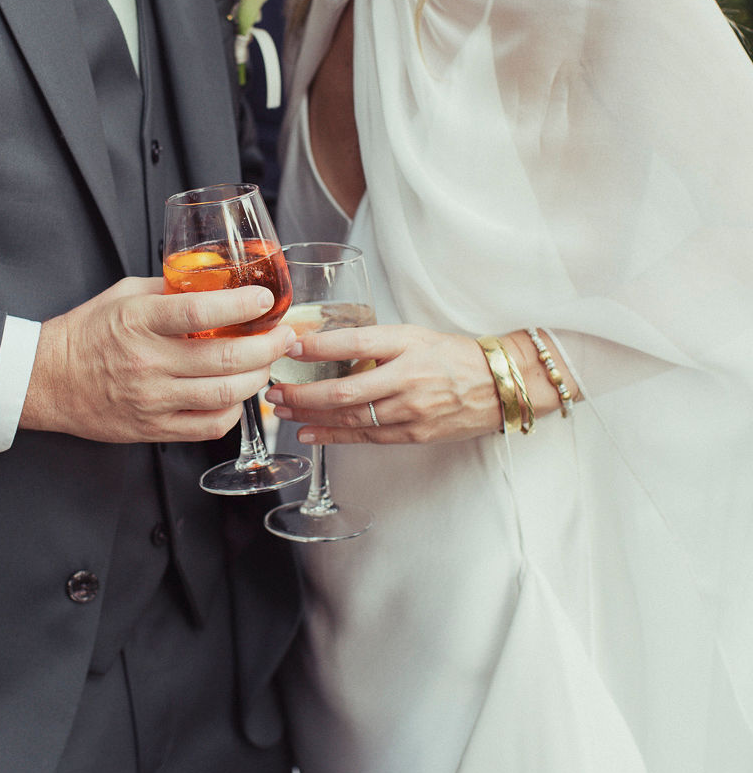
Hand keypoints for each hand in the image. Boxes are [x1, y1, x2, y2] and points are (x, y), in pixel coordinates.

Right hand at [21, 276, 294, 444]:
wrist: (48, 380)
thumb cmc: (86, 333)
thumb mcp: (124, 295)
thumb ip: (170, 289)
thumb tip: (215, 280)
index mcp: (139, 321)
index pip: (201, 312)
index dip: (242, 305)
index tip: (265, 299)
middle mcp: (148, 361)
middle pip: (224, 358)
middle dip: (267, 346)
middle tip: (283, 335)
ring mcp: (152, 399)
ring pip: (223, 395)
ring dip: (257, 378)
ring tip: (267, 364)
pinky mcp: (153, 428)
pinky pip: (208, 426)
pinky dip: (232, 411)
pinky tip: (237, 395)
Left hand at [266, 323, 500, 445]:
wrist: (498, 385)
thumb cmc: (451, 355)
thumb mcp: (414, 335)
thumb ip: (374, 341)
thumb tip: (323, 346)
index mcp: (407, 344)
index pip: (354, 342)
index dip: (318, 347)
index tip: (289, 347)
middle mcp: (407, 377)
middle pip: (344, 390)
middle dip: (302, 393)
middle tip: (273, 390)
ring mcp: (411, 410)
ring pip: (351, 418)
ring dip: (310, 417)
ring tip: (282, 411)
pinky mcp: (415, 434)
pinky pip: (366, 437)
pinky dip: (333, 436)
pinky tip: (309, 434)